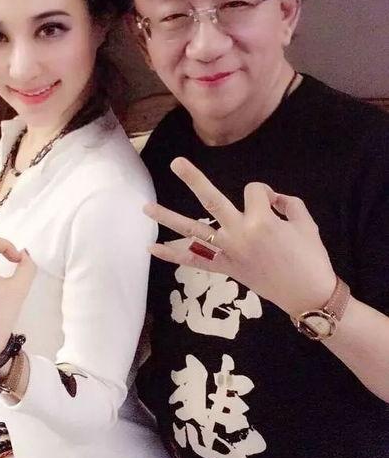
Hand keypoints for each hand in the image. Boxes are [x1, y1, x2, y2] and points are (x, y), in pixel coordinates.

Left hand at [144, 158, 336, 315]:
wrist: (308, 295)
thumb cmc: (311, 258)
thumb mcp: (306, 222)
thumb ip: (288, 203)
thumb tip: (271, 200)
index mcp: (261, 221)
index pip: (255, 191)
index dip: (265, 194)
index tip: (276, 206)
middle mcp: (239, 235)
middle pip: (211, 201)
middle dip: (193, 179)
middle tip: (176, 163)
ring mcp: (228, 253)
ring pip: (193, 231)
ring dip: (168, 219)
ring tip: (146, 208)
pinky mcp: (225, 268)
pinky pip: (195, 261)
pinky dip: (173, 255)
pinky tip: (153, 249)